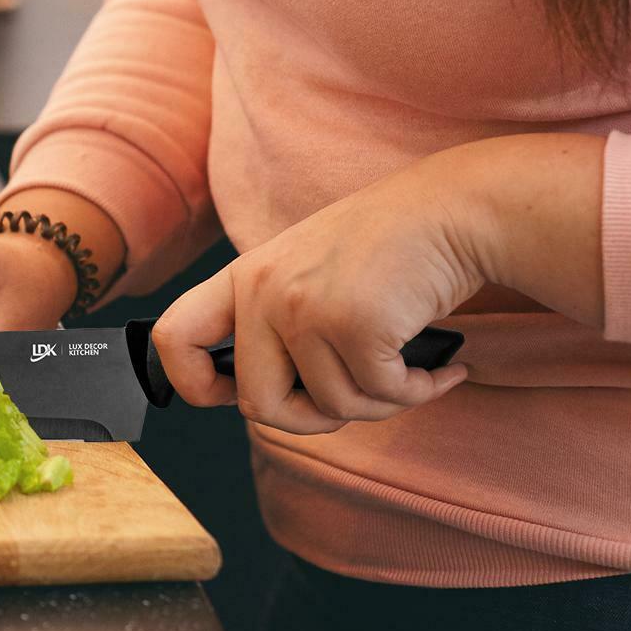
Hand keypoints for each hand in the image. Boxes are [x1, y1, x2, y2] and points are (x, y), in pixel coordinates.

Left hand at [152, 135, 604, 434]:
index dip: (194, 384)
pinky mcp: (353, 323)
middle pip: (257, 404)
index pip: (175, 338)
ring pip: (330, 408)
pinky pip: (381, 395)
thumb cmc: (390, 249)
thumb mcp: (309, 273)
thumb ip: (276, 325)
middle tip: (354, 401)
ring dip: (380, 403)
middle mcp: (263, 290)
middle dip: (312, 420)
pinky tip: (441, 368)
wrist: (455, 210)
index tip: (232, 396)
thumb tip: (260, 403)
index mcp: (245, 277)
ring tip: (409, 370)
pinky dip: (418, 391)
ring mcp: (304, 306)